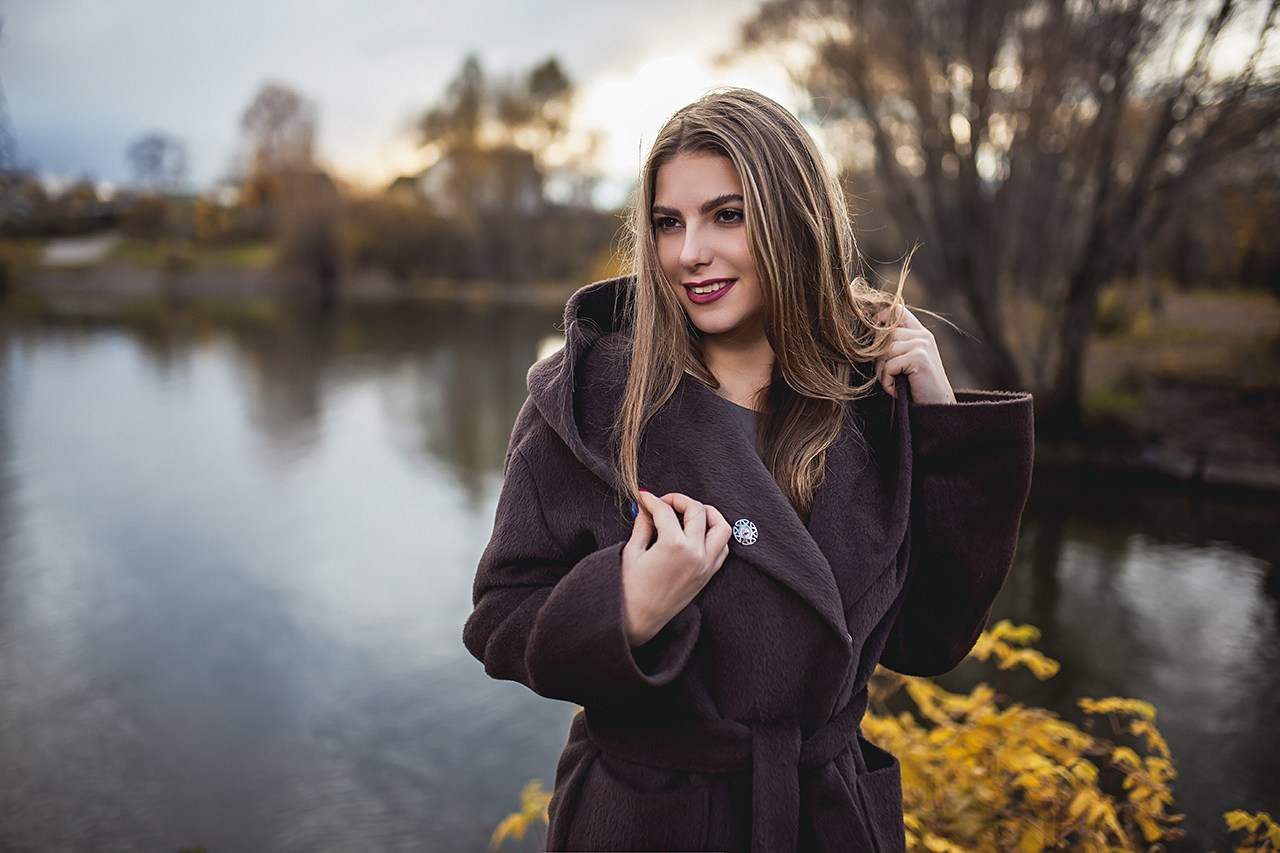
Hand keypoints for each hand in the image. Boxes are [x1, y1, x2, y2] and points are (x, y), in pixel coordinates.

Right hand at [620, 491, 731, 645]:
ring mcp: (705, 565)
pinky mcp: (708, 575)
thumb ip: (643, 526)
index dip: (651, 500)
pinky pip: (722, 548)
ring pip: (721, 527)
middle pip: (698, 510)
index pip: (665, 511)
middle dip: (680, 500)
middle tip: (665, 503)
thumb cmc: (630, 588)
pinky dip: (714, 536)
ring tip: (689, 513)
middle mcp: (695, 553)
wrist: (638, 619)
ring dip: (707, 514)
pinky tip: (697, 534)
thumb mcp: (632, 552)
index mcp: (674, 545)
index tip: (644, 497)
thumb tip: (646, 510)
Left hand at [873, 307, 955, 404]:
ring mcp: (921, 345)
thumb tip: (870, 330)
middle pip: (883, 335)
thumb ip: (895, 344)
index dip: (881, 319)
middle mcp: (922, 336)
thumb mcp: (906, 362)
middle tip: (889, 375)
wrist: (936, 408)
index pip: (897, 310)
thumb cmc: (917, 388)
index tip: (872, 336)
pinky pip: (889, 366)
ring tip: (894, 383)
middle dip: (878, 358)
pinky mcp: (919, 358)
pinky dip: (888, 382)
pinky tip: (898, 389)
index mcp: (920, 333)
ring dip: (883, 372)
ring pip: (884, 351)